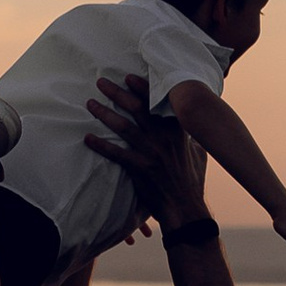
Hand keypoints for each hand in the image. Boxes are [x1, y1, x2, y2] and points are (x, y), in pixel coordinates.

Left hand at [83, 73, 207, 229]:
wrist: (186, 208)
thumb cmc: (192, 182)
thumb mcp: (198, 154)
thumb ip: (191, 137)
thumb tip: (192, 126)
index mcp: (177, 131)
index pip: (158, 102)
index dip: (142, 87)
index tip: (127, 77)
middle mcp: (163, 138)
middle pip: (137, 108)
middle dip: (117, 92)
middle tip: (101, 81)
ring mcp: (151, 153)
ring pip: (123, 127)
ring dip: (104, 113)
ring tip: (90, 103)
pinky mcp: (140, 169)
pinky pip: (116, 153)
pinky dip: (100, 145)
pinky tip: (87, 138)